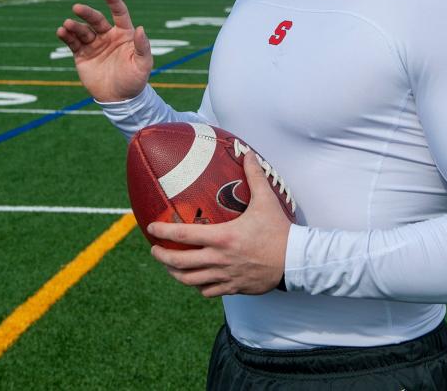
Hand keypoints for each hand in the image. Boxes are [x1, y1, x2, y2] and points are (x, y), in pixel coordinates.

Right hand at [56, 0, 151, 101]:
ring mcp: (94, 44)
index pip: (119, 13)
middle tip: (77, 8)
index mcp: (124, 34)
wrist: (120, 99)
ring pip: (82, 30)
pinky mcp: (82, 55)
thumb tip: (141, 28)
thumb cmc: (135, 81)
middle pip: (96, 19)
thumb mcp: (143, 64)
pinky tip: (61, 32)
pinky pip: (72, 42)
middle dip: (86, 13)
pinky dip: (66, 36)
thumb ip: (143, 46)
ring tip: (67, 25)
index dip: (113, 1)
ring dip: (74, 26)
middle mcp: (108, 36)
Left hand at [147, 152, 291, 296]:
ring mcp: (224, 276)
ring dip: (175, 273)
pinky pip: (208, 291)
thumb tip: (248, 154)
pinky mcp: (233, 288)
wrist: (295, 261)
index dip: (163, 231)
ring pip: (189, 281)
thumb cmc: (279, 231)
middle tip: (155, 250)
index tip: (151, 228)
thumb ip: (254, 177)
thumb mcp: (266, 201)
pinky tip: (197, 279)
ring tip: (170, 266)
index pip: (183, 235)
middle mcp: (218, 259)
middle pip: (179, 262)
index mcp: (222, 237)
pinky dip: (198, 286)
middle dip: (161, 256)